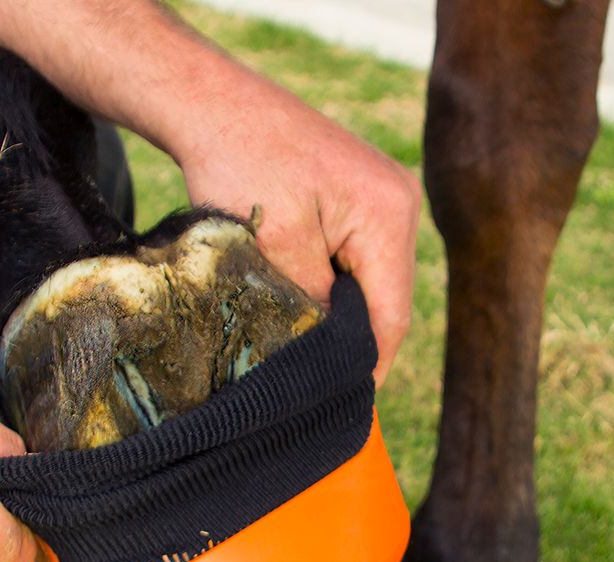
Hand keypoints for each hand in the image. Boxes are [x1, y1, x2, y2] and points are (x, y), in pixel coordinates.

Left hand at [180, 82, 419, 384]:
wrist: (215, 104)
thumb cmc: (240, 162)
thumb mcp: (276, 245)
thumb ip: (310, 302)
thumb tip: (327, 351)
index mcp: (388, 214)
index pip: (391, 315)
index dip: (369, 365)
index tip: (346, 404)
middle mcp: (398, 203)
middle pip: (387, 299)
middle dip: (354, 342)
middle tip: (321, 386)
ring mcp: (382, 196)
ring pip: (371, 281)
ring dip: (341, 315)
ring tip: (310, 351)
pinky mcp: (358, 196)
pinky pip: (356, 258)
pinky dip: (334, 286)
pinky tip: (308, 306)